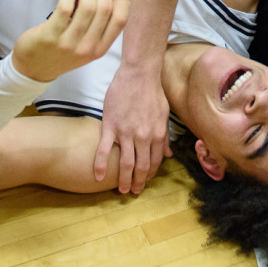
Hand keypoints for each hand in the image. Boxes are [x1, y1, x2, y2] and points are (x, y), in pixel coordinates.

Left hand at [13, 0, 128, 81]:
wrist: (33, 70)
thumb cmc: (62, 52)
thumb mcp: (87, 45)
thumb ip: (100, 26)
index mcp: (101, 49)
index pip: (120, 20)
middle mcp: (88, 47)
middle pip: (104, 9)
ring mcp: (69, 43)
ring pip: (87, 7)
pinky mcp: (50, 36)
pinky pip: (64, 8)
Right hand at [93, 61, 170, 193]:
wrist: (139, 74)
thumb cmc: (152, 91)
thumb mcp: (164, 115)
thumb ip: (165, 136)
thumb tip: (169, 154)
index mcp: (158, 134)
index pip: (155, 161)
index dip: (150, 174)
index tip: (145, 181)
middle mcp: (144, 137)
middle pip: (141, 167)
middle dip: (138, 182)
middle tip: (134, 192)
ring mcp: (126, 133)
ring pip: (125, 163)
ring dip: (123, 180)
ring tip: (121, 190)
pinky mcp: (111, 126)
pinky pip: (105, 149)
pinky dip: (101, 165)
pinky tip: (98, 177)